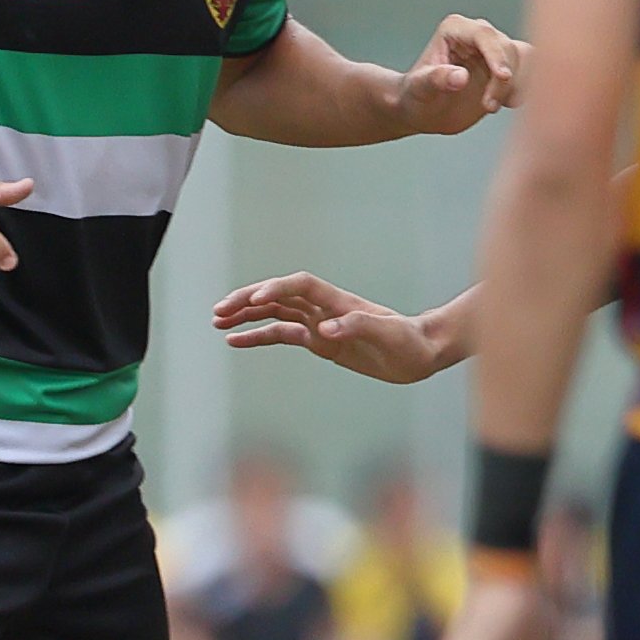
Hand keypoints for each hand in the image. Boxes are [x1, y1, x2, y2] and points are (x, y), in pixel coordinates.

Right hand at [213, 270, 445, 382]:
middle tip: (220, 310)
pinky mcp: (319, 341)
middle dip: (248, 300)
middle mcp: (325, 309)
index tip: (256, 300)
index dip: (277, 289)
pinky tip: (235, 340)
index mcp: (340, 302)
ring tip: (217, 322)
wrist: (421, 354)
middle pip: (278, 296)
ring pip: (274, 313)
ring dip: (246, 315)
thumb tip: (326, 329)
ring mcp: (320, 323)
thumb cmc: (410, 342)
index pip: (300, 286)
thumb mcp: (390, 335)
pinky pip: (282, 335)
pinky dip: (258, 336)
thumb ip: (359, 327)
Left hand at [391, 14, 522, 135]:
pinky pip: (532, 71)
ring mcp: (496, 50)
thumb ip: (436, 79)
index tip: (504, 78)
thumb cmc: (416, 96)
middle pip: (507, 48)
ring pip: (525, 59)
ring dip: (518, 84)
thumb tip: (460, 76)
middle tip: (488, 106)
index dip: (497, 55)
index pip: (485, 35)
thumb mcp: (419, 89)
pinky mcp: (509, 66)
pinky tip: (508, 103)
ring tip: (495, 105)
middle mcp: (479, 35)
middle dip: (504, 80)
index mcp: (456, 29)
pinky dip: (527, 88)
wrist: (424, 112)